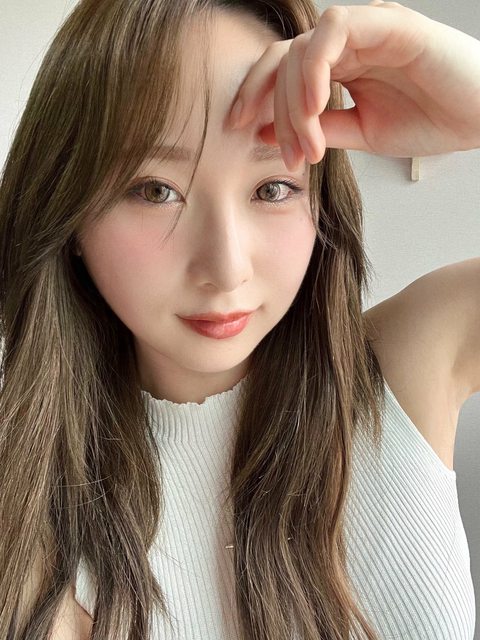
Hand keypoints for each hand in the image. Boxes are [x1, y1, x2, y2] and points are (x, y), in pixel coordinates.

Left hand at [229, 1, 479, 169]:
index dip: (254, 96)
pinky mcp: (387, 22)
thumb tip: (262, 134)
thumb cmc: (430, 120)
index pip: (281, 71)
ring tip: (307, 144)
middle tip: (282, 152)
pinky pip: (333, 32)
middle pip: (282, 59)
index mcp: (339, 65)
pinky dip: (315, 69)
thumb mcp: (361, 133)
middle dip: (269, 107)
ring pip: (302, 49)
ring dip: (293, 100)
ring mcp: (366, 29)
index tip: (238, 130)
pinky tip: (316, 107)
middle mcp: (347, 43)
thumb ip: (316, 129)